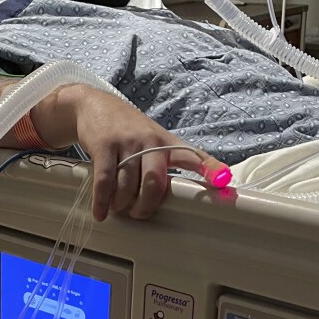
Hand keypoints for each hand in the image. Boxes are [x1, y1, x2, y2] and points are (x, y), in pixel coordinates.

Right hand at [72, 88, 222, 220]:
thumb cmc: (128, 129)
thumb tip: (186, 193)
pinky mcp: (104, 145)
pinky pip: (105, 181)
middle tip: (139, 213)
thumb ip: (171, 161)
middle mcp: (150, 142)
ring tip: (118, 207)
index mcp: (167, 143)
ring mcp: (127, 143)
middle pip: (155, 182)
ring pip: (128, 185)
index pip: (194, 156)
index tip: (223, 182)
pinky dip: (102, 201)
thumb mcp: (155, 138)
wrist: (95, 105)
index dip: (210, 169)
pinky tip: (101, 212)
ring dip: (121, 204)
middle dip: (146, 205)